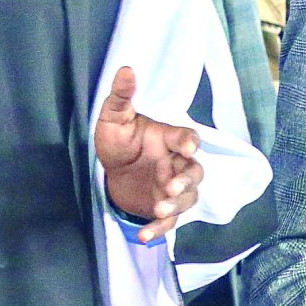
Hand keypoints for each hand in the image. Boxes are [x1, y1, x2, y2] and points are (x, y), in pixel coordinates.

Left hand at [93, 66, 202, 243]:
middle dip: (186, 180)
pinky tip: (145, 236)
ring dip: (176, 205)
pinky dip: (159, 229)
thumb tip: (126, 69)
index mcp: (168, 139)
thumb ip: (121, 96)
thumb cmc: (118, 140)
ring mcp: (172, 187)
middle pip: (195, 171)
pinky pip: (169, 221)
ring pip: (188, 198)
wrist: (111, 170)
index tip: (187, 145)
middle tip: (171, 187)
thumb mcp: (114, 117)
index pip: (187, 138)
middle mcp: (175, 163)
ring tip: (159, 209)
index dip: (188, 141)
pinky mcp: (163, 208)